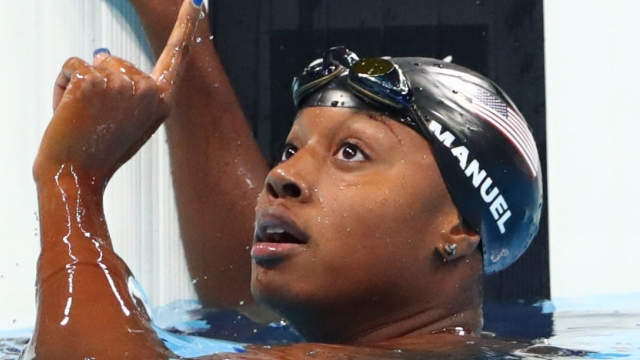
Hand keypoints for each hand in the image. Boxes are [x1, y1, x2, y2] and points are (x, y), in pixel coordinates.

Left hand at [34, 0, 203, 187]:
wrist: (75, 176)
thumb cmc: (98, 152)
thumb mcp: (127, 122)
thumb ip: (124, 89)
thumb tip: (101, 52)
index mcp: (162, 102)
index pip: (176, 56)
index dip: (185, 27)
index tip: (195, 2)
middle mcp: (149, 91)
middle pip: (116, 61)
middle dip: (98, 84)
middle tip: (95, 120)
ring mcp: (124, 84)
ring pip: (94, 63)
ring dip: (79, 86)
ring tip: (82, 118)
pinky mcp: (95, 80)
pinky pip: (72, 67)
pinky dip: (61, 86)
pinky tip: (68, 111)